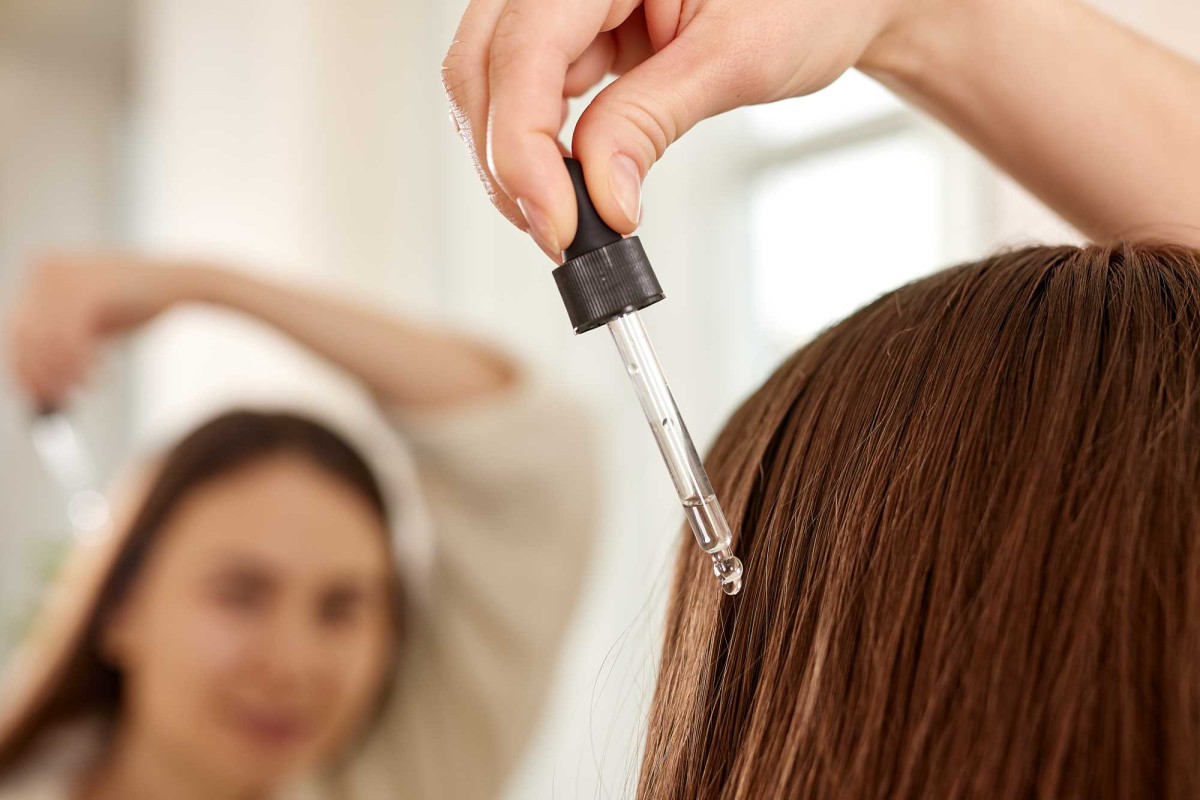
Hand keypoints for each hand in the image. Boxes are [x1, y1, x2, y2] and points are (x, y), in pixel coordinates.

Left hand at [6, 255, 185, 405]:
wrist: (179, 283)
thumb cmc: (138, 303)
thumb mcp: (92, 323)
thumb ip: (63, 341)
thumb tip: (37, 380)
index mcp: (41, 272)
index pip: (15, 329)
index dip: (23, 367)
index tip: (38, 394)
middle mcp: (44, 269)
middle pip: (24, 336)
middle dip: (42, 375)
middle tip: (63, 399)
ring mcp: (62, 277)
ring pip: (46, 342)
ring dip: (64, 373)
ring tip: (88, 387)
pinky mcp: (86, 290)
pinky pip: (69, 339)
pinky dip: (81, 363)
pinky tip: (101, 373)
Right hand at [442, 0, 932, 259]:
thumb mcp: (736, 57)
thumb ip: (651, 121)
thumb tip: (598, 201)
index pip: (525, 48)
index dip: (524, 145)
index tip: (556, 223)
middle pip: (484, 64)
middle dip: (506, 159)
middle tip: (556, 235)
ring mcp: (570, 2)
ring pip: (496, 85)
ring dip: (516, 161)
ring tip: (566, 220)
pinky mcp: (580, 35)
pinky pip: (532, 94)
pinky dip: (542, 149)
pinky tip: (568, 187)